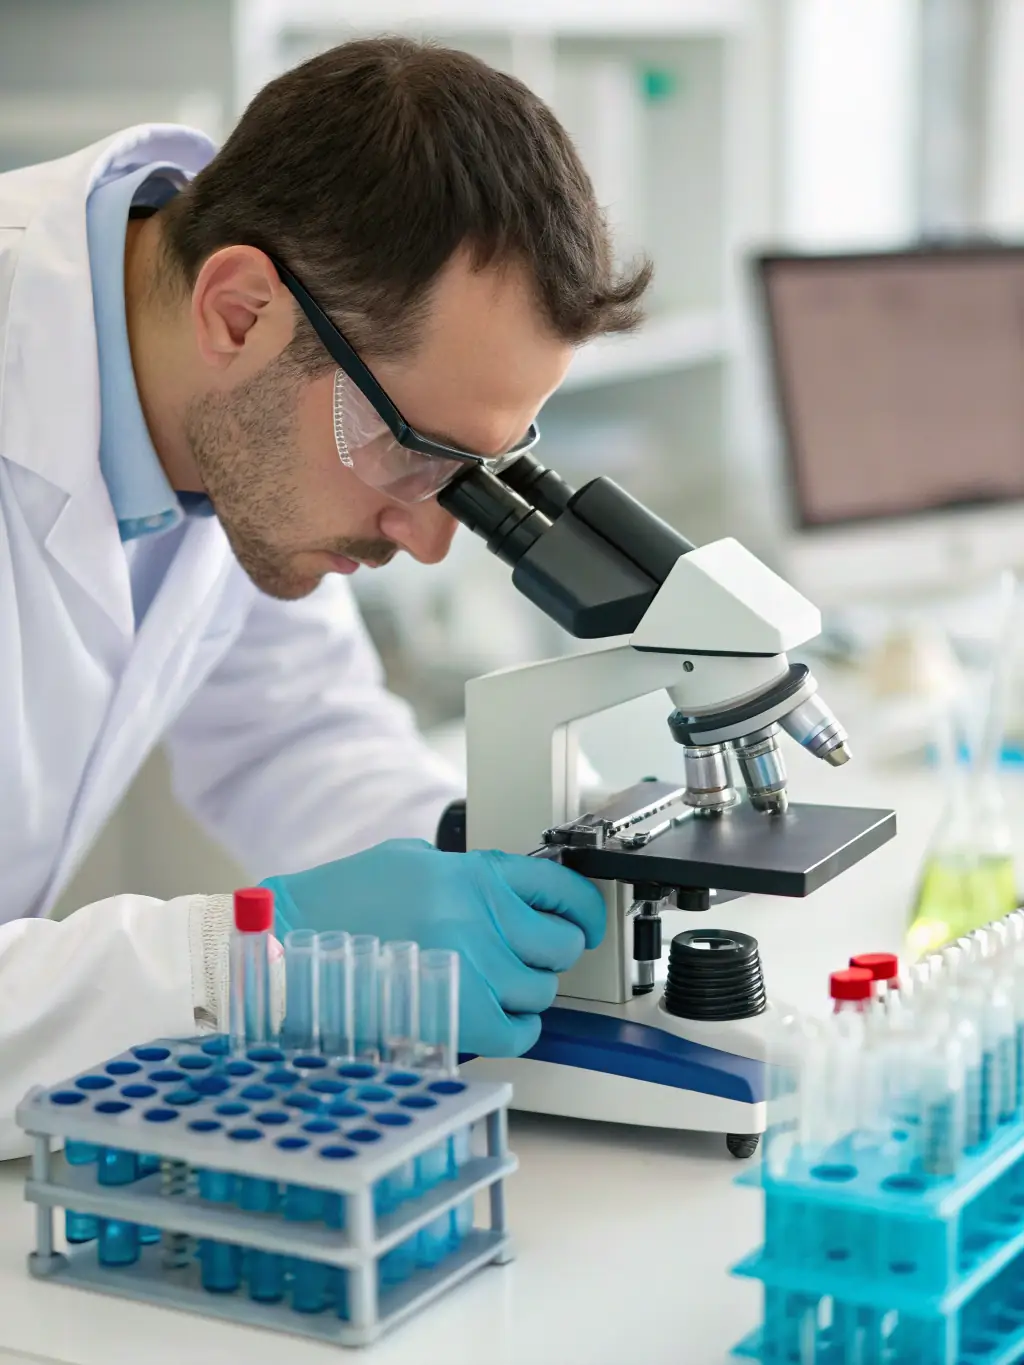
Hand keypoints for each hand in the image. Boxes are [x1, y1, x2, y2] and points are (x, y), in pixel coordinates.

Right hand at [261, 839, 604, 1057]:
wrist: (288, 946)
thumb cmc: (338, 905)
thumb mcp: (410, 862)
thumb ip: (465, 873)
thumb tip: (507, 894)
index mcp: (472, 873)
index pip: (562, 886)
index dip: (582, 908)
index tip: (584, 921)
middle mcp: (480, 916)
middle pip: (561, 945)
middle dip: (549, 954)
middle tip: (523, 958)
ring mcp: (472, 967)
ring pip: (543, 991)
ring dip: (525, 993)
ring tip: (490, 987)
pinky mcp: (459, 1016)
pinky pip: (522, 1032)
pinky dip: (514, 1030)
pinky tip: (488, 1017)